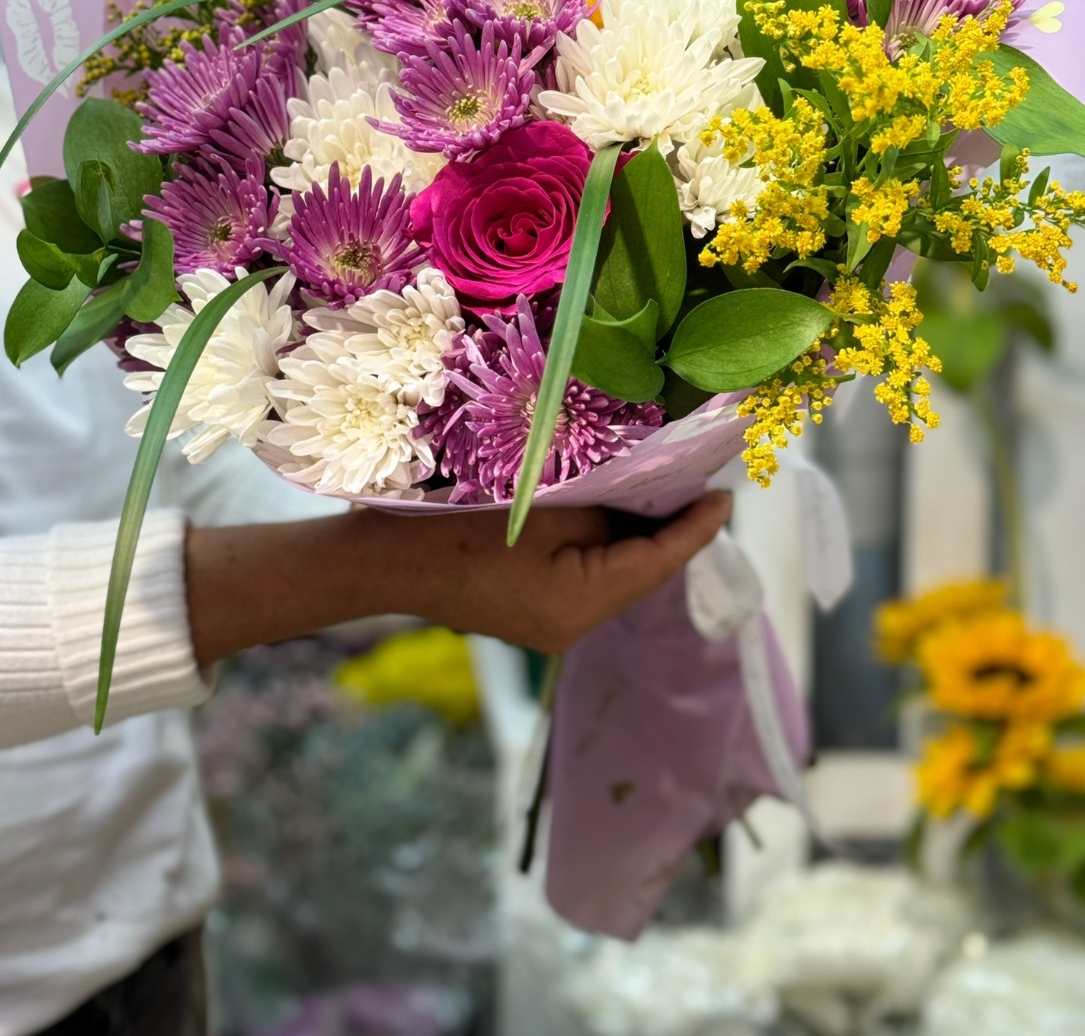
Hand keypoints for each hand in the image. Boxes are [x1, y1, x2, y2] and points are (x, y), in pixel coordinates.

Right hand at [375, 494, 732, 652]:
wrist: (387, 562)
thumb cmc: (460, 525)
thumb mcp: (543, 506)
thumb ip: (601, 510)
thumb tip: (638, 507)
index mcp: (581, 604)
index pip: (657, 562)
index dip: (696, 529)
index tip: (727, 498)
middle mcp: (573, 628)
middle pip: (640, 576)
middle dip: (671, 533)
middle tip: (701, 487)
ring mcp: (551, 628)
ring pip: (614, 579)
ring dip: (637, 540)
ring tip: (665, 495)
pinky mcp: (532, 617)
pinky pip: (586, 582)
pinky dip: (605, 551)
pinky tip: (613, 517)